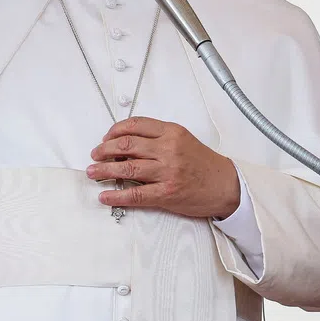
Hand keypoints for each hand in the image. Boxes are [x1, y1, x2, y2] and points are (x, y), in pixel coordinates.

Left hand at [86, 117, 240, 218]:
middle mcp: (168, 150)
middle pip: (125, 145)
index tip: (105, 138)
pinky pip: (135, 194)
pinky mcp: (166, 194)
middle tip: (95, 155)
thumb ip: (157, 138)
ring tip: (93, 172)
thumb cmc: (203, 164)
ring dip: (104, 170)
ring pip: (126, 168)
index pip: (134, 125)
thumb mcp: (182, 140)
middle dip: (104, 150)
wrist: (226, 186)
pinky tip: (105, 196)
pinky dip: (116, 195)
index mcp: (171, 133)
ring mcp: (167, 172)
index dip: (114, 131)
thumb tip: (124, 143)